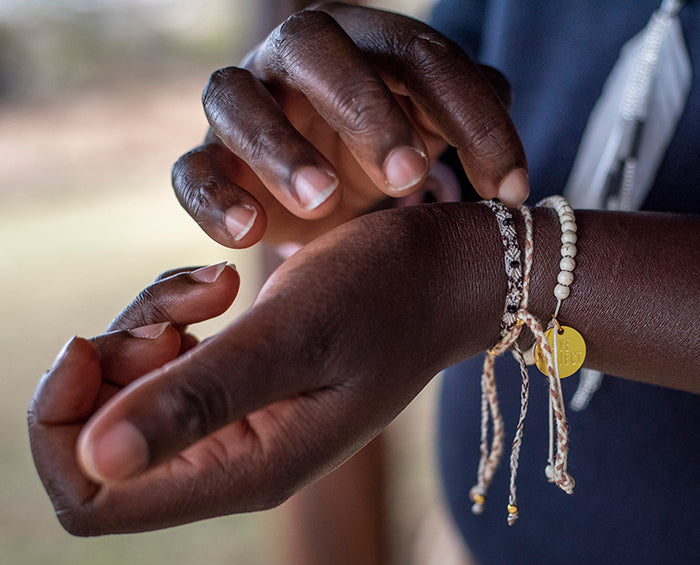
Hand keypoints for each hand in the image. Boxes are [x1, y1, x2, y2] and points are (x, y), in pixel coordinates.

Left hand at [28, 203, 506, 534]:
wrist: (440, 276)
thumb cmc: (385, 296)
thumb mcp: (294, 336)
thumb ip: (199, 401)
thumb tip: (94, 460)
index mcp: (244, 470)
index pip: (92, 498)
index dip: (62, 427)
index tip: (93, 345)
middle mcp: (232, 461)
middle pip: (99, 441)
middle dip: (111, 363)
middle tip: (178, 308)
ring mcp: (236, 425)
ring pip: (128, 392)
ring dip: (145, 327)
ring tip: (213, 287)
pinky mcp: (242, 386)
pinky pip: (165, 362)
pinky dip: (170, 317)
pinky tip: (220, 288)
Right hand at [172, 2, 527, 247]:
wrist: (313, 199)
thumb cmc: (374, 161)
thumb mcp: (425, 138)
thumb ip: (459, 117)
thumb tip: (501, 102)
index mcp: (362, 46)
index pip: (422, 57)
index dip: (472, 119)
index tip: (509, 191)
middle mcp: (293, 61)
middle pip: (317, 48)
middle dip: (364, 110)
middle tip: (407, 176)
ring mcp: (242, 106)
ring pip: (237, 100)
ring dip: (280, 151)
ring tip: (323, 204)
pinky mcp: (205, 160)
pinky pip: (191, 170)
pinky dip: (214, 199)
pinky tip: (250, 233)